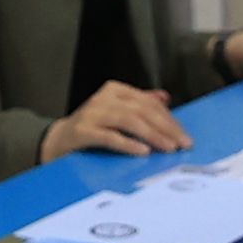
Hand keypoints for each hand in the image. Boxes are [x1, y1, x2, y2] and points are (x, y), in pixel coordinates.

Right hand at [41, 81, 191, 159]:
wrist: (57, 142)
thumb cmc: (92, 129)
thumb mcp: (116, 113)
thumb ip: (139, 104)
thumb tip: (165, 98)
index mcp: (115, 90)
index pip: (149, 102)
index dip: (169, 120)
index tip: (185, 136)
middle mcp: (103, 98)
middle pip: (142, 110)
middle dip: (166, 128)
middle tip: (182, 144)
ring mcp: (91, 114)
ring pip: (129, 120)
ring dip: (152, 135)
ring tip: (168, 148)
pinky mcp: (82, 131)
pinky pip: (109, 136)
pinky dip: (128, 144)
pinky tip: (142, 152)